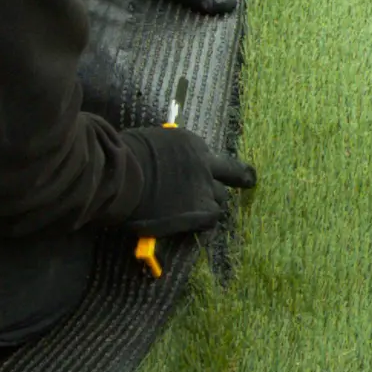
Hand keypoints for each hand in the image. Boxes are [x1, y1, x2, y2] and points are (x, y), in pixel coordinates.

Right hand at [122, 124, 255, 235]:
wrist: (122, 174)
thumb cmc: (125, 156)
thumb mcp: (151, 145)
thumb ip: (165, 155)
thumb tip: (158, 162)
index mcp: (191, 144)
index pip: (212, 156)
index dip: (214, 166)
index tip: (219, 170)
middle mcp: (203, 164)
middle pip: (229, 176)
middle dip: (233, 182)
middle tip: (249, 182)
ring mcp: (204, 189)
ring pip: (218, 200)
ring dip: (209, 206)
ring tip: (195, 214)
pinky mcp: (199, 211)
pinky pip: (210, 220)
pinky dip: (203, 223)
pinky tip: (193, 227)